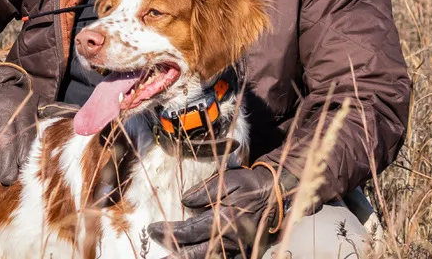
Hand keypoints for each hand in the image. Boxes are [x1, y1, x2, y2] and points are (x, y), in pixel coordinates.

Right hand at [0, 71, 38, 187]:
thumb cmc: (17, 101)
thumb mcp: (34, 103)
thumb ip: (49, 114)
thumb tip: (75, 116)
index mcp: (22, 108)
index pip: (23, 136)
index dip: (20, 156)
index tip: (19, 172)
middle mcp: (2, 110)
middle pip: (4, 142)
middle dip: (4, 165)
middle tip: (5, 181)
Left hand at [147, 164, 296, 258]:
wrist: (279, 195)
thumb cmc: (252, 185)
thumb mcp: (228, 179)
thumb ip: (205, 191)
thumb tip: (185, 202)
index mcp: (226, 219)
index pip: (189, 230)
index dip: (168, 231)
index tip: (152, 228)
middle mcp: (232, 239)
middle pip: (195, 252)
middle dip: (172, 251)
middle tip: (155, 249)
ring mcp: (240, 251)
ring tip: (171, 258)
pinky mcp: (247, 255)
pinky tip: (196, 258)